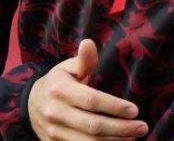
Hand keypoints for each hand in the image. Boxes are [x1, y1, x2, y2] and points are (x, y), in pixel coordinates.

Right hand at [27, 39, 147, 139]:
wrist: (30, 106)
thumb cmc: (57, 83)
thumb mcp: (67, 67)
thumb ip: (84, 60)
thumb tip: (89, 42)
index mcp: (59, 90)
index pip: (91, 101)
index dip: (114, 107)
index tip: (134, 110)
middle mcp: (56, 113)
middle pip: (93, 126)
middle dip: (121, 128)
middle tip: (142, 127)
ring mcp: (55, 132)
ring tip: (134, 136)